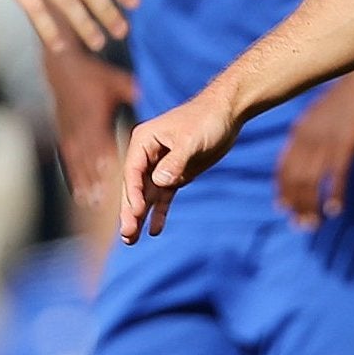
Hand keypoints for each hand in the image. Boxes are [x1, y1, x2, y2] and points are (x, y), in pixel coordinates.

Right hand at [48, 50, 134, 206]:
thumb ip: (130, 91)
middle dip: (97, 181)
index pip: (102, 142)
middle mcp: (80, 129)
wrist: (63, 70)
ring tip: (93, 205)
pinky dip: (75, 179)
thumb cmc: (94, 76)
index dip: (107, 161)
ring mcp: (70, 134)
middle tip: (104, 204)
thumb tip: (141, 94)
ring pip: (78, 164)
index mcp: (94, 116)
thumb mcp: (115, 80)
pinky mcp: (65, 137)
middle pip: (89, 159)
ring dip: (86, 185)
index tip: (112, 179)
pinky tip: (80, 196)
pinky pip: (70, 162)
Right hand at [119, 89, 239, 243]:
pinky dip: (159, 213)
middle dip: (131, 211)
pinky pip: (163, 197)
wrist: (226, 113)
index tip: (136, 212)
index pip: (132, 171)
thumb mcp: (191, 140)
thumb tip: (158, 182)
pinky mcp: (175, 175)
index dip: (132, 193)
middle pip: (135, 187)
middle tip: (127, 235)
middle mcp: (147, 155)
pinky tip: (154, 231)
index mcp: (144, 141)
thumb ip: (175, 161)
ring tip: (131, 241)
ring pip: (146, 195)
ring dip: (140, 216)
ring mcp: (160, 166)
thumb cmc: (206, 120)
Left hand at [276, 72, 353, 227]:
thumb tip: (303, 157)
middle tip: (301, 226)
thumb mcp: (316, 118)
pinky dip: (335, 193)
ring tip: (314, 225)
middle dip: (297, 205)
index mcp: (298, 134)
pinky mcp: (346, 143)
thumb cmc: (340, 101)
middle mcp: (307, 140)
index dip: (283, 189)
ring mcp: (325, 142)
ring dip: (311, 205)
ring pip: (312, 181)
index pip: (284, 168)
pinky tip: (335, 209)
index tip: (282, 208)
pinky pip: (337, 174)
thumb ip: (308, 138)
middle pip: (296, 180)